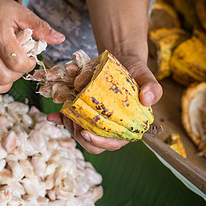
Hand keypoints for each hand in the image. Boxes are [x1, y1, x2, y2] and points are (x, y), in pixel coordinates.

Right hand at [0, 0, 64, 94]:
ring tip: (10, 71)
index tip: (30, 57)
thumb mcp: (19, 11)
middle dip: (19, 73)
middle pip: (6, 77)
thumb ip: (40, 27)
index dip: (29, 64)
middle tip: (20, 63)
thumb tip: (61, 39)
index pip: (18, 63)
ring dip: (6, 82)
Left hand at [47, 53, 162, 153]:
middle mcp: (110, 127)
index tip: (86, 132)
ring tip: (66, 112)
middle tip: (73, 122)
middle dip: (80, 136)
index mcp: (127, 126)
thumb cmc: (134, 71)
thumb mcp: (145, 74)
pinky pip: (71, 122)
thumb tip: (149, 99)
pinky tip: (52, 116)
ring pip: (80, 134)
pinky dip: (60, 119)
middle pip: (93, 144)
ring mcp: (96, 122)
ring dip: (70, 127)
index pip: (113, 143)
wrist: (120, 61)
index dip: (99, 142)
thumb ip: (152, 86)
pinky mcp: (84, 114)